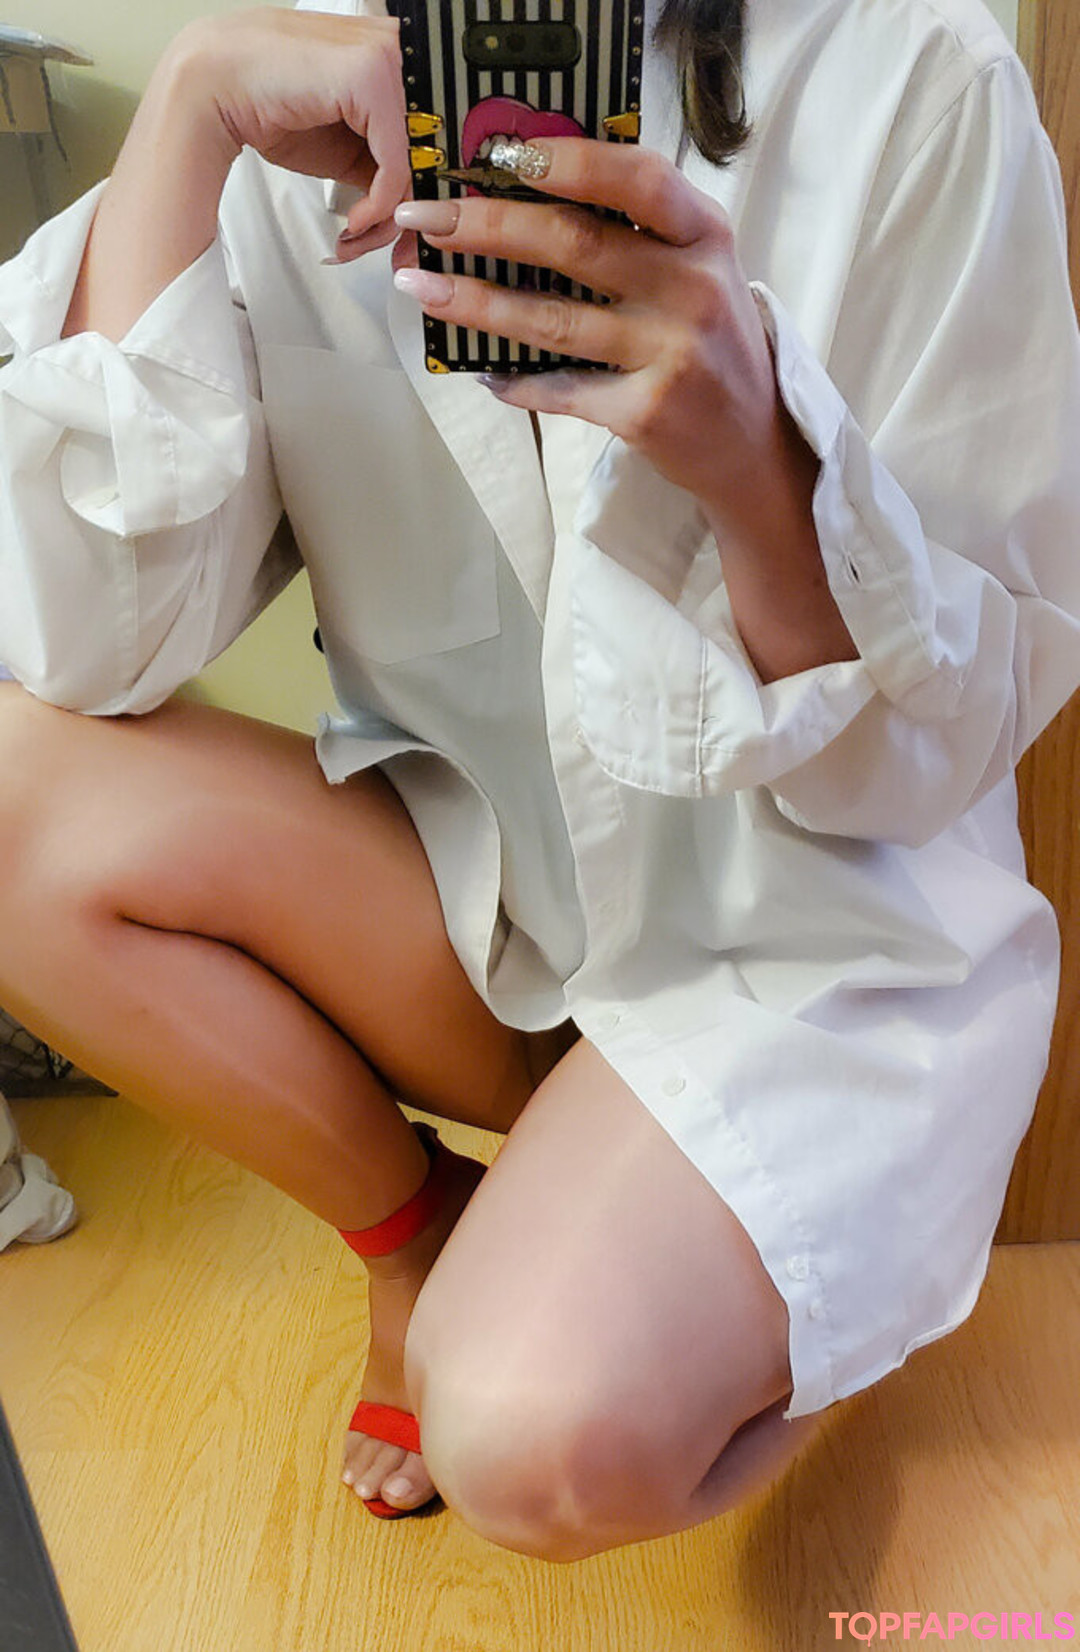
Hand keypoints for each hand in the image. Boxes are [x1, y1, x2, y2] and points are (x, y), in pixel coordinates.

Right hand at [173, 6, 410, 256]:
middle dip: (406, 212)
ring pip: (415, 159)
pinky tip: (353, 221)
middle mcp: (394, 49)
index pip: (424, 135)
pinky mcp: (371, 74)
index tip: (394, 234)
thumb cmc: (267, 107)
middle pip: (426, 149)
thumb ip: (380, 165)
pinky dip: (379, 204)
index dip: (415, 191)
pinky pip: (395, 160)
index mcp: (387, 59)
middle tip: (379, 248)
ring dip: (387, 216)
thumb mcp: (341, 146)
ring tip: (354, 238)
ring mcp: (385, 56)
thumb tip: (409, 208)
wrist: (211, 86)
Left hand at [392, 138, 856, 683]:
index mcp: (706, 236)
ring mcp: (670, 355)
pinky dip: (513, 381)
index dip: (565, 161)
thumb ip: (642, 230)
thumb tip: (529, 188)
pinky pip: (559, 389)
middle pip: (575, 244)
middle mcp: (693, 290)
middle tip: (425, 219)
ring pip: (553, 321)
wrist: (752, 445)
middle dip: (487, 226)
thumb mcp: (700, 270)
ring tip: (420, 287)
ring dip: (475, 302)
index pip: (637, 178)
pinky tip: (478, 370)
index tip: (498, 154)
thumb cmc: (712, 345)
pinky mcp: (644, 413)